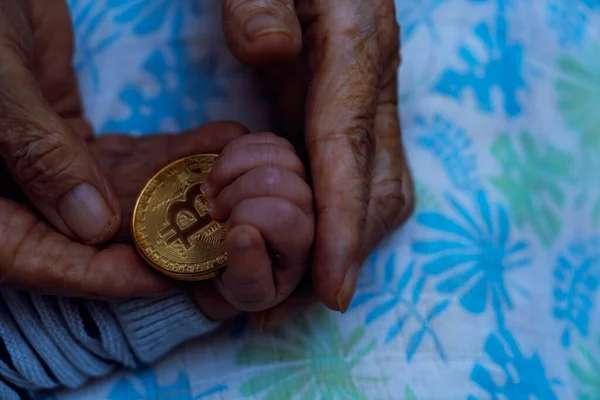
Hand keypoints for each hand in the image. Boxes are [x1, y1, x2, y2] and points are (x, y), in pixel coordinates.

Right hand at [1, 119, 248, 296]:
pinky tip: (211, 144)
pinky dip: (164, 152)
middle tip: (216, 231)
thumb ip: (38, 151)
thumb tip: (94, 224)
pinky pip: (120, 155)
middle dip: (156, 230)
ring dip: (174, 184)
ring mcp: (40, 164)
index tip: (166, 277)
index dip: (103, 275)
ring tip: (230, 176)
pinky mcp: (65, 137)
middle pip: (87, 232)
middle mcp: (10, 191)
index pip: (39, 260)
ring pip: (115, 191)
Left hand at [221, 0, 414, 320]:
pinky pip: (355, 175)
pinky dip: (336, 219)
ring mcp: (365, 99)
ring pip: (378, 188)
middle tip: (297, 304)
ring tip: (300, 290)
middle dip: (349, 248)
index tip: (331, 290)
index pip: (350, 148)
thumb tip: (270, 55)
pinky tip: (305, 244)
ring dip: (348, 243)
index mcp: (356, 46)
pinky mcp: (348, 109)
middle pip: (378, 184)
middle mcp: (372, 82)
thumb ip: (262, 0)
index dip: (342, 224)